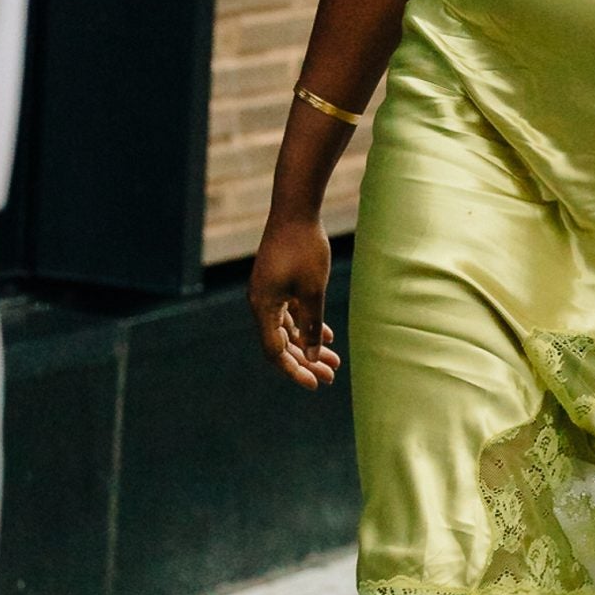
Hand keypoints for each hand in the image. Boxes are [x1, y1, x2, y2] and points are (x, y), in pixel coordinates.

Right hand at [249, 216, 340, 388]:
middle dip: (305, 362)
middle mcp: (261, 303)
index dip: (294, 371)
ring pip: (287, 329)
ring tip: (334, 362)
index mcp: (263, 307)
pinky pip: (290, 313)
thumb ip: (311, 325)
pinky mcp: (277, 283)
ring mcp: (268, 293)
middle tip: (330, 377)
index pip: (275, 351)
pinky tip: (327, 337)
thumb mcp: (313, 291)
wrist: (296, 210)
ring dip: (308, 346)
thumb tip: (309, 357)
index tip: (316, 384)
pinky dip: (307, 325)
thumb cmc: (305, 249)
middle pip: (281, 343)